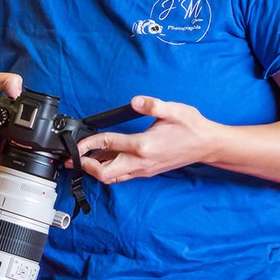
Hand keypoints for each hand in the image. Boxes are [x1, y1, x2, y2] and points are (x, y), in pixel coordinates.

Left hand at [75, 95, 212, 183]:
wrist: (207, 145)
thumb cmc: (191, 127)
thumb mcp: (174, 110)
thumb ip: (153, 105)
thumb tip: (135, 101)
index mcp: (144, 145)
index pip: (108, 145)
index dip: (88, 144)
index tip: (76, 143)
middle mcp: (141, 161)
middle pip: (105, 172)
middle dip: (85, 166)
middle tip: (72, 159)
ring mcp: (144, 169)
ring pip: (113, 178)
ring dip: (95, 171)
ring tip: (82, 162)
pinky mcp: (147, 171)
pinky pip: (122, 176)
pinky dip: (109, 171)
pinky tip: (103, 161)